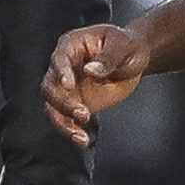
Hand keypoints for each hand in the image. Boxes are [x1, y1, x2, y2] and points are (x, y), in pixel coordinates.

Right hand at [43, 23, 147, 146]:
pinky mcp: (75, 104)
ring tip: (80, 136)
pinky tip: (83, 140)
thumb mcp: (123, 45)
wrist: (134, 58)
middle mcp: (64, 67)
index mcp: (71, 45)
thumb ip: (107, 58)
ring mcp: (67, 88)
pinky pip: (66, 120)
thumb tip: (90, 71)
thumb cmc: (126, 44)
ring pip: (53, 108)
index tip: (68, 84)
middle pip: (50, 87)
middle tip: (83, 113)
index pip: (59, 58)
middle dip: (62, 103)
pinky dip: (72, 131)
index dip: (61, 71)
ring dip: (63, 124)